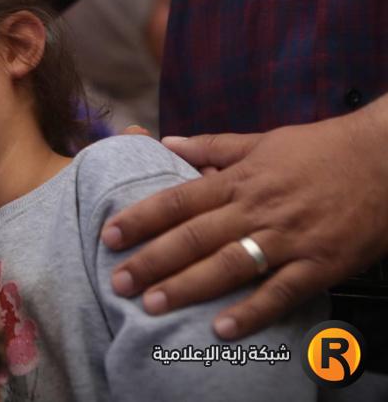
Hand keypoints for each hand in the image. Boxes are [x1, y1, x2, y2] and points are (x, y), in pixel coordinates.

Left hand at [99, 103, 387, 339]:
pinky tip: (223, 329)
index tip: (109, 235)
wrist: (386, 159)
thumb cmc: (320, 149)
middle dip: (152, 260)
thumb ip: (211, 146)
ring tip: (152, 304)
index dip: (141, 218)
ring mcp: (288, 238)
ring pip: (229, 265)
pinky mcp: (320, 263)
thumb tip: (165, 142)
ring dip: (188, 286)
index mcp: (240, 180)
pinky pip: (281, 292)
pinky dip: (252, 311)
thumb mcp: (261, 140)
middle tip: (117, 281)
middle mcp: (257, 209)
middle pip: (194, 236)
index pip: (179, 199)